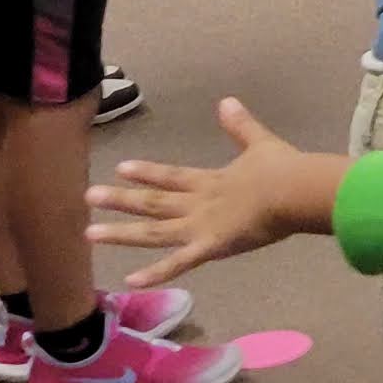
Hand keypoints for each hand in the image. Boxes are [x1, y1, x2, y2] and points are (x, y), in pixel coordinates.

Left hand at [86, 97, 336, 287]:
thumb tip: (227, 101)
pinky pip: (179, 263)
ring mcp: (201, 227)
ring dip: (122, 233)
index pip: (172, 177)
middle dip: (120, 200)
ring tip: (90, 234)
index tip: (121, 168)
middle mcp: (198, 204)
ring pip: (154, 232)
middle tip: (88, 197)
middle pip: (153, 203)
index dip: (147, 173)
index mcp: (211, 182)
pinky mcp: (211, 246)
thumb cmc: (283, 169)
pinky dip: (156, 273)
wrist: (294, 190)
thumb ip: (241, 126)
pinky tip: (130, 281)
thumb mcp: (261, 143)